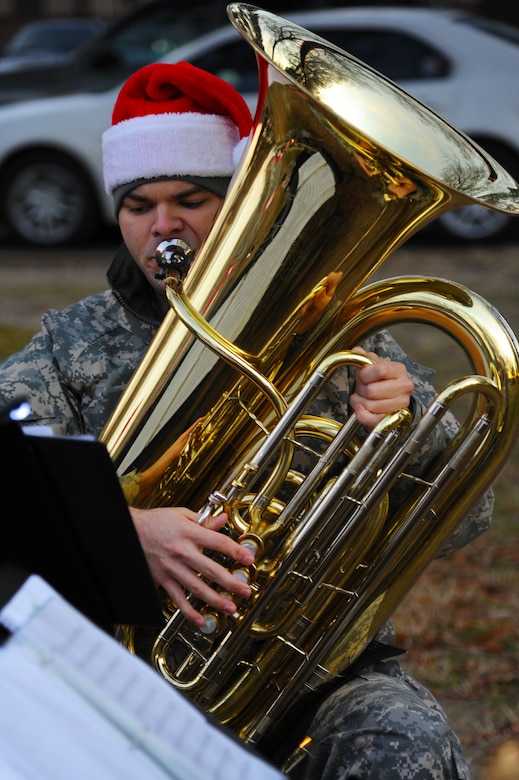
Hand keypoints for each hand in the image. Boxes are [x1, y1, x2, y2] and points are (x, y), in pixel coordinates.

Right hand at [130, 506, 254, 626]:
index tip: (249, 559)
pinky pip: (177, 598)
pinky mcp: (163, 579)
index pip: (218, 543)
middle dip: (231, 582)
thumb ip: (204, 520)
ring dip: (215, 600)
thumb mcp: (182, 514)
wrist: (129, 531)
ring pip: (197, 587)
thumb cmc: (156, 521)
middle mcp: (182, 551)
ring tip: (230, 608)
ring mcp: (172, 567)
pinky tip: (200, 620)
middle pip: (211, 569)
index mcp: (189, 532)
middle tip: (245, 590)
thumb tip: (223, 520)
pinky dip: (188, 611)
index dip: (236, 551)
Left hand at [349, 346, 413, 428]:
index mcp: (399, 370)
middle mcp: (404, 387)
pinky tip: (362, 409)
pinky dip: (362, 415)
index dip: (365, 374)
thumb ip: (365, 358)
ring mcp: (402, 404)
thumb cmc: (379, 382)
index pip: (380, 369)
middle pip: (371, 390)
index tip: (362, 376)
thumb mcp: (373, 367)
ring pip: (369, 406)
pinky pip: (371, 419)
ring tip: (363, 399)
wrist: (389, 400)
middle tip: (363, 389)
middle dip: (361, 390)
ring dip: (360, 403)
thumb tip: (357, 351)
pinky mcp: (395, 419)